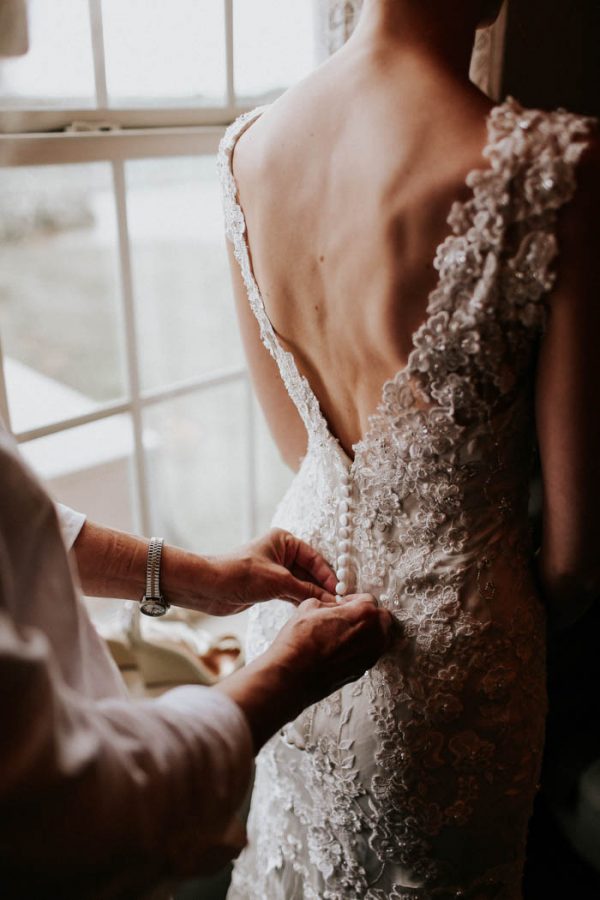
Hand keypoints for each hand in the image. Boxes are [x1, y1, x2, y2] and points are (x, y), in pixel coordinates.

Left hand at [196, 529, 337, 615]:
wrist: (208, 587)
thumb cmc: (240, 574)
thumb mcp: (279, 581)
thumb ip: (306, 590)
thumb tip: (330, 601)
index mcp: (284, 540)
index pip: (314, 557)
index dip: (327, 575)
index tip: (340, 591)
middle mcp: (280, 553)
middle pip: (309, 571)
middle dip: (321, 586)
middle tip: (338, 604)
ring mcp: (274, 570)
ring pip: (300, 583)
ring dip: (311, 595)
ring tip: (328, 610)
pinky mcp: (267, 586)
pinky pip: (290, 593)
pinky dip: (300, 601)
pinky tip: (310, 611)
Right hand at [266, 594, 394, 706]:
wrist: (291, 674)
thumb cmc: (299, 642)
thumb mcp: (309, 607)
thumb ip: (328, 604)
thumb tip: (333, 608)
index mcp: (364, 614)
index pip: (369, 599)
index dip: (354, 599)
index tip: (343, 604)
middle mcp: (373, 636)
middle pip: (382, 619)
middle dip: (368, 615)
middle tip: (349, 616)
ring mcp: (370, 656)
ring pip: (381, 638)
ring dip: (369, 632)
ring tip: (346, 633)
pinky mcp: (362, 671)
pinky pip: (370, 654)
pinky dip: (361, 648)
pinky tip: (342, 648)